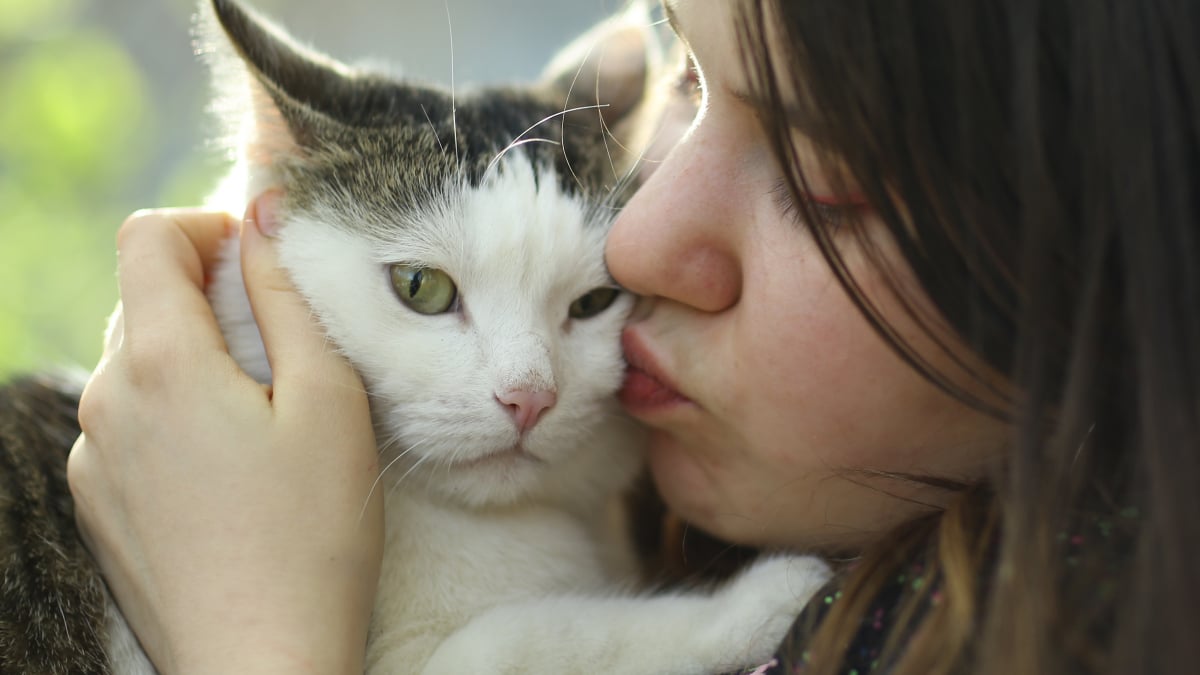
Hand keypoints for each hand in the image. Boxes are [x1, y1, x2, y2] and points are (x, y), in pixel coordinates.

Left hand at [68, 195, 383, 674]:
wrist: (262, 662)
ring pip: (133, 364)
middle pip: (140, 299)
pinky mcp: (96, 503)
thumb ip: (288, 298)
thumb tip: (265, 214)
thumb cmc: (312, 535)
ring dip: (192, 358)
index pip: (146, 237)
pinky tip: (230, 469)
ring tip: (262, 416)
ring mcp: (91, 458)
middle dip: (206, 297)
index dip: (205, 226)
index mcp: (159, 363)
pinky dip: (173, 414)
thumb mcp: (329, 402)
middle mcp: (103, 401)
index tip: (258, 265)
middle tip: (280, 347)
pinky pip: (126, 423)